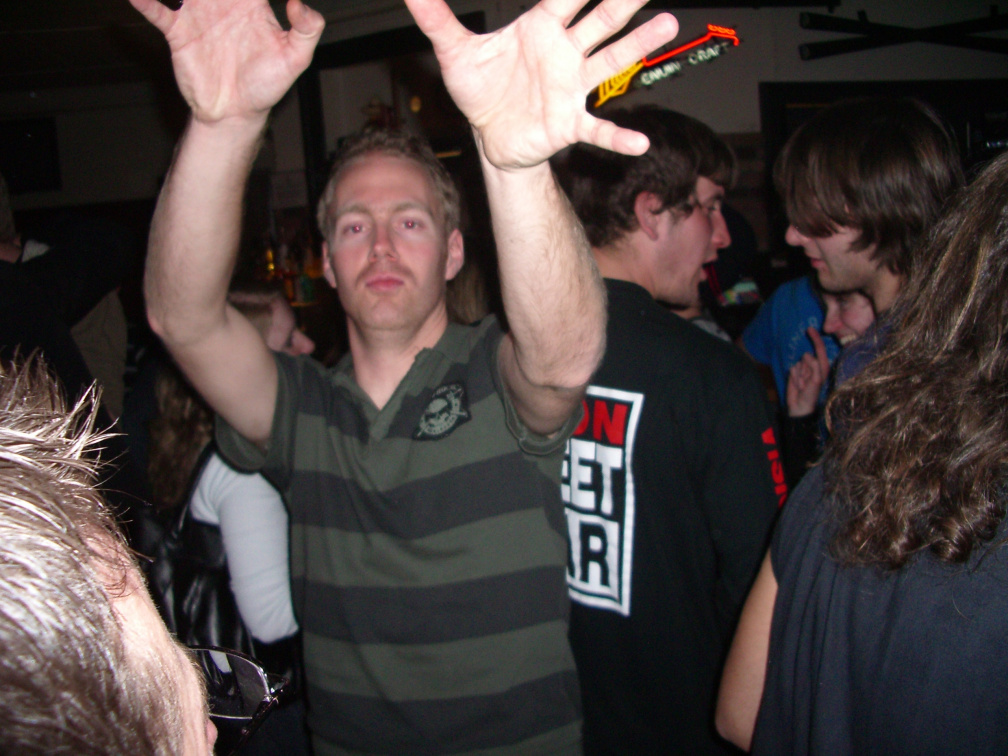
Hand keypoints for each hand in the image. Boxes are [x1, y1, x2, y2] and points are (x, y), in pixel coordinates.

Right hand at [128, 0, 323, 122]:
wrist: (236, 113)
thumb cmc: (266, 84)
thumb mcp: (295, 59)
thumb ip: (307, 30)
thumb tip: (298, 2)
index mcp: (251, 1)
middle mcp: (222, 1)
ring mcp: (198, 14)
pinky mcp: (178, 33)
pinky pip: (158, 11)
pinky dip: (147, 1)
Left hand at [404, 0, 678, 167]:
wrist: (488, 135)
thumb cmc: (480, 88)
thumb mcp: (454, 52)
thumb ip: (437, 18)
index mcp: (541, 26)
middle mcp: (565, 52)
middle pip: (601, 19)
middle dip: (623, 0)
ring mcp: (572, 87)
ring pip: (610, 61)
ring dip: (637, 45)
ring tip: (664, 26)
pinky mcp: (569, 123)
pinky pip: (597, 130)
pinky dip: (617, 138)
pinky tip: (638, 144)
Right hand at [786, 327, 829, 417]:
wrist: (799, 407)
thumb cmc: (811, 395)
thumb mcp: (816, 380)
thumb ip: (814, 366)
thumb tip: (806, 355)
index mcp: (823, 367)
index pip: (820, 349)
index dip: (815, 339)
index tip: (809, 329)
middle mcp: (814, 366)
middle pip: (806, 356)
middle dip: (805, 367)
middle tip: (807, 381)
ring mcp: (804, 369)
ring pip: (799, 362)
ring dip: (799, 374)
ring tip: (802, 385)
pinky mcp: (795, 372)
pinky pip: (792, 367)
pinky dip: (794, 376)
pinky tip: (797, 385)